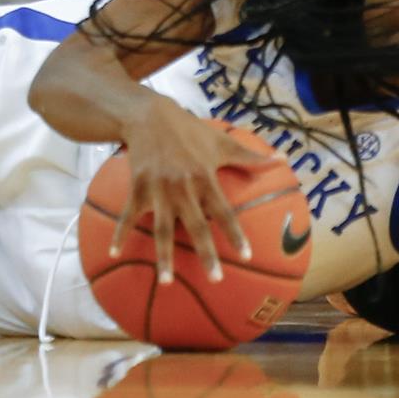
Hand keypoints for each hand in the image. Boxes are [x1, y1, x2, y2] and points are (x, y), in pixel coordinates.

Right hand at [113, 110, 268, 285]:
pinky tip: (114, 254)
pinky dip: (120, 234)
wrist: (149, 115)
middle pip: (196, 226)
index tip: (246, 255)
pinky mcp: (137, 188)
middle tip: (216, 279)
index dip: (235, 233)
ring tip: (166, 282)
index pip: (224, 211)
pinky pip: (128, 215)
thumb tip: (284, 159)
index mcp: (204, 178)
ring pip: (161, 229)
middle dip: (206, 253)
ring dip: (164, 256)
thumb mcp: (221, 142)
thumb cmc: (189, 130)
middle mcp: (182, 187)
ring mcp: (158, 190)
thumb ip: (250, 157)